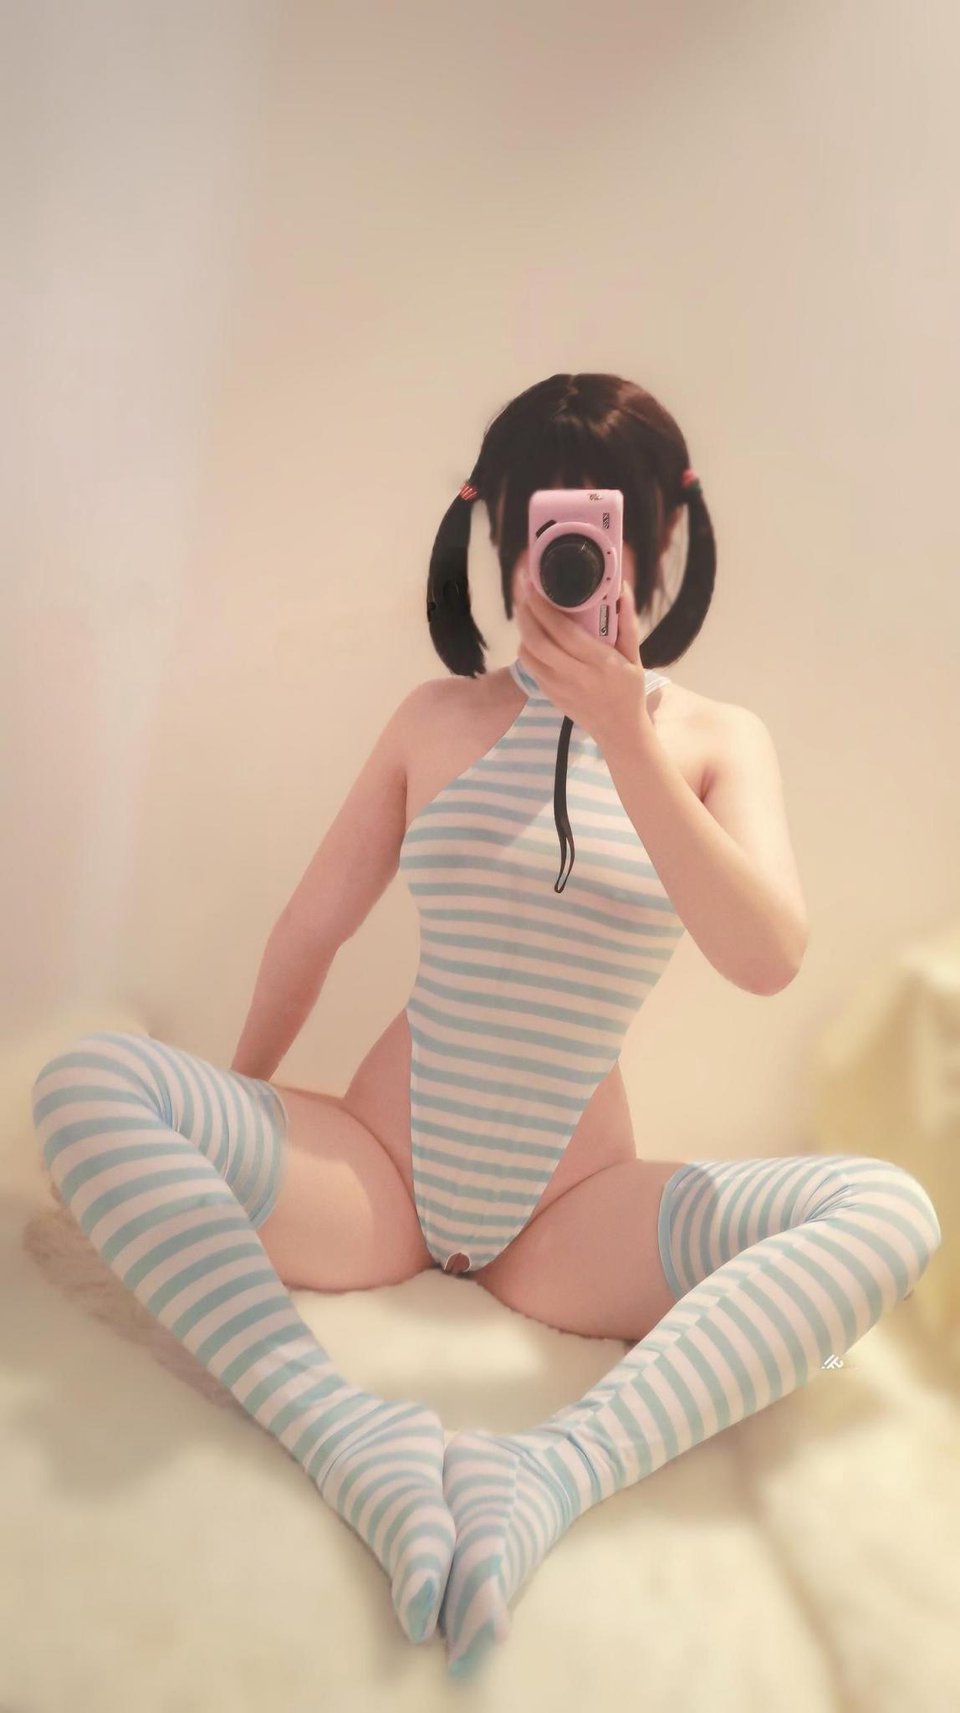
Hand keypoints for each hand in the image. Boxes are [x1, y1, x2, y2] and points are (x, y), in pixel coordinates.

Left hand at [515, 569, 654, 749]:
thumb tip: (622, 589)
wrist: (618, 731)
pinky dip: (526, 647)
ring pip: (529, 654)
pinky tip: (530, 633)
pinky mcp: (549, 695)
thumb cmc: (629, 691)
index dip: (545, 609)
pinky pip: (531, 667)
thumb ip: (628, 624)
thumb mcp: (634, 658)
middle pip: (540, 641)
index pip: (564, 632)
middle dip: (527, 613)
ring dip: (523, 629)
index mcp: (600, 663)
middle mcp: (575, 675)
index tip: (536, 588)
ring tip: (525, 608)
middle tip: (524, 591)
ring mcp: (558, 687)